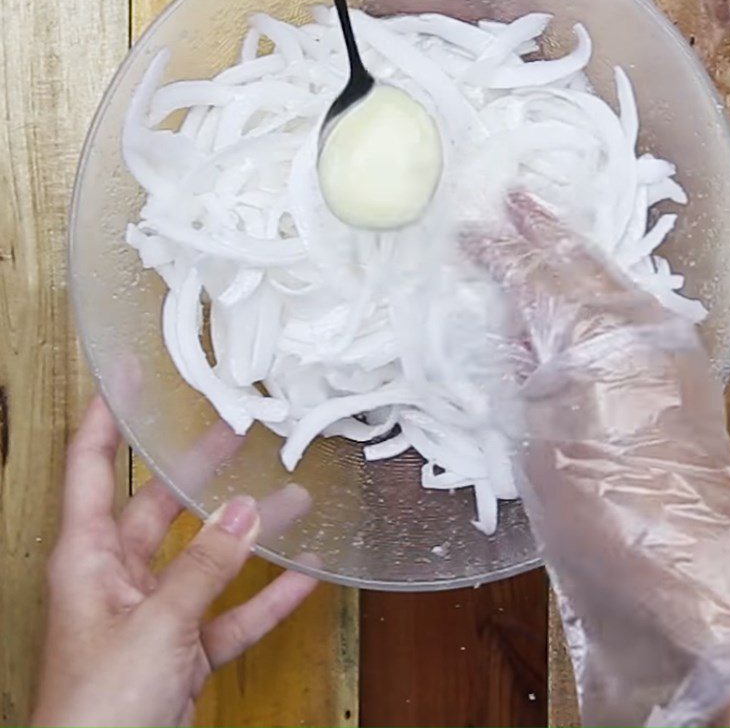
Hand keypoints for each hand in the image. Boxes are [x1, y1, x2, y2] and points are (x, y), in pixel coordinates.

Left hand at [32, 396, 316, 726]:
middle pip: (159, 504)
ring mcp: (154, 614)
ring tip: (292, 498)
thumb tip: (247, 512)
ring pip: (207, 558)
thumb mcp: (154, 627)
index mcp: (88, 558)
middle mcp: (118, 578)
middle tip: (233, 428)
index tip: (127, 373)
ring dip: (250, 533)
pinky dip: (267, 597)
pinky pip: (232, 613)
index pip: (92, 466)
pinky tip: (304, 577)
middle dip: (197, 466)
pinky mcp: (183, 650)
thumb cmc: (95, 712)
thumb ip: (204, 568)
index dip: (107, 416)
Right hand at [465, 192, 729, 726]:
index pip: (540, 273)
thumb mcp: (548, 429)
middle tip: (515, 195)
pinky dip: (587, 303)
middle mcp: (638, 336)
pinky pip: (615, 327)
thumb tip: (519, 326)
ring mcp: (655, 364)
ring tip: (540, 230)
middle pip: (582, 266)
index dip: (501, 247)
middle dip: (546, 229)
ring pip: (603, 290)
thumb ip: (531, 364)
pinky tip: (568, 301)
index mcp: (606, 333)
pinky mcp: (657, 398)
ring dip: (568, 258)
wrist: (682, 591)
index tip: (469, 226)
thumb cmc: (608, 511)